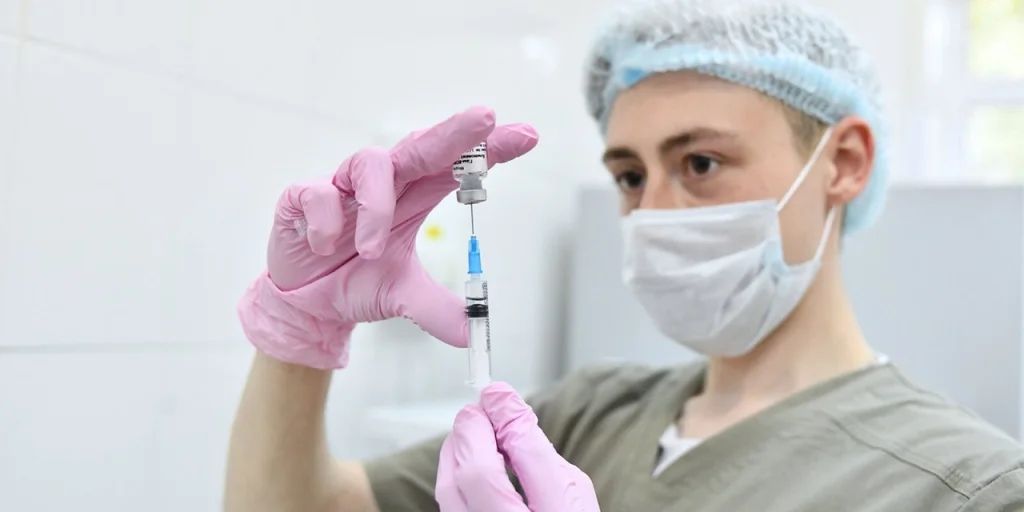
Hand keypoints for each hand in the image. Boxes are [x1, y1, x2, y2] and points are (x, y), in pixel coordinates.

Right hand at [237, 107, 537, 368]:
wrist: (305, 304)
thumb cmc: (357, 281)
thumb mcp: (401, 297)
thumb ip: (437, 310)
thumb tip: (472, 331)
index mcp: (414, 197)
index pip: (456, 167)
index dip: (488, 150)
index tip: (527, 135)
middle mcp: (384, 183)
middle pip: (423, 145)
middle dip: (454, 132)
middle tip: (485, 119)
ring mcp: (344, 187)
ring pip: (371, 164)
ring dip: (376, 207)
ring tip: (370, 249)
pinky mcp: (303, 197)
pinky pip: (317, 192)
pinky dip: (325, 220)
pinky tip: (323, 247)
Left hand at [436, 383, 600, 511]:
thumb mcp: (574, 495)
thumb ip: (539, 454)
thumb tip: (505, 407)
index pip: (525, 458)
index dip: (505, 417)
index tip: (497, 392)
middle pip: (474, 475)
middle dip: (472, 432)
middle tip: (480, 410)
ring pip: (450, 491)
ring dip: (457, 452)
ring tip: (475, 434)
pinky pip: (450, 506)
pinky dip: (455, 478)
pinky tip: (469, 465)